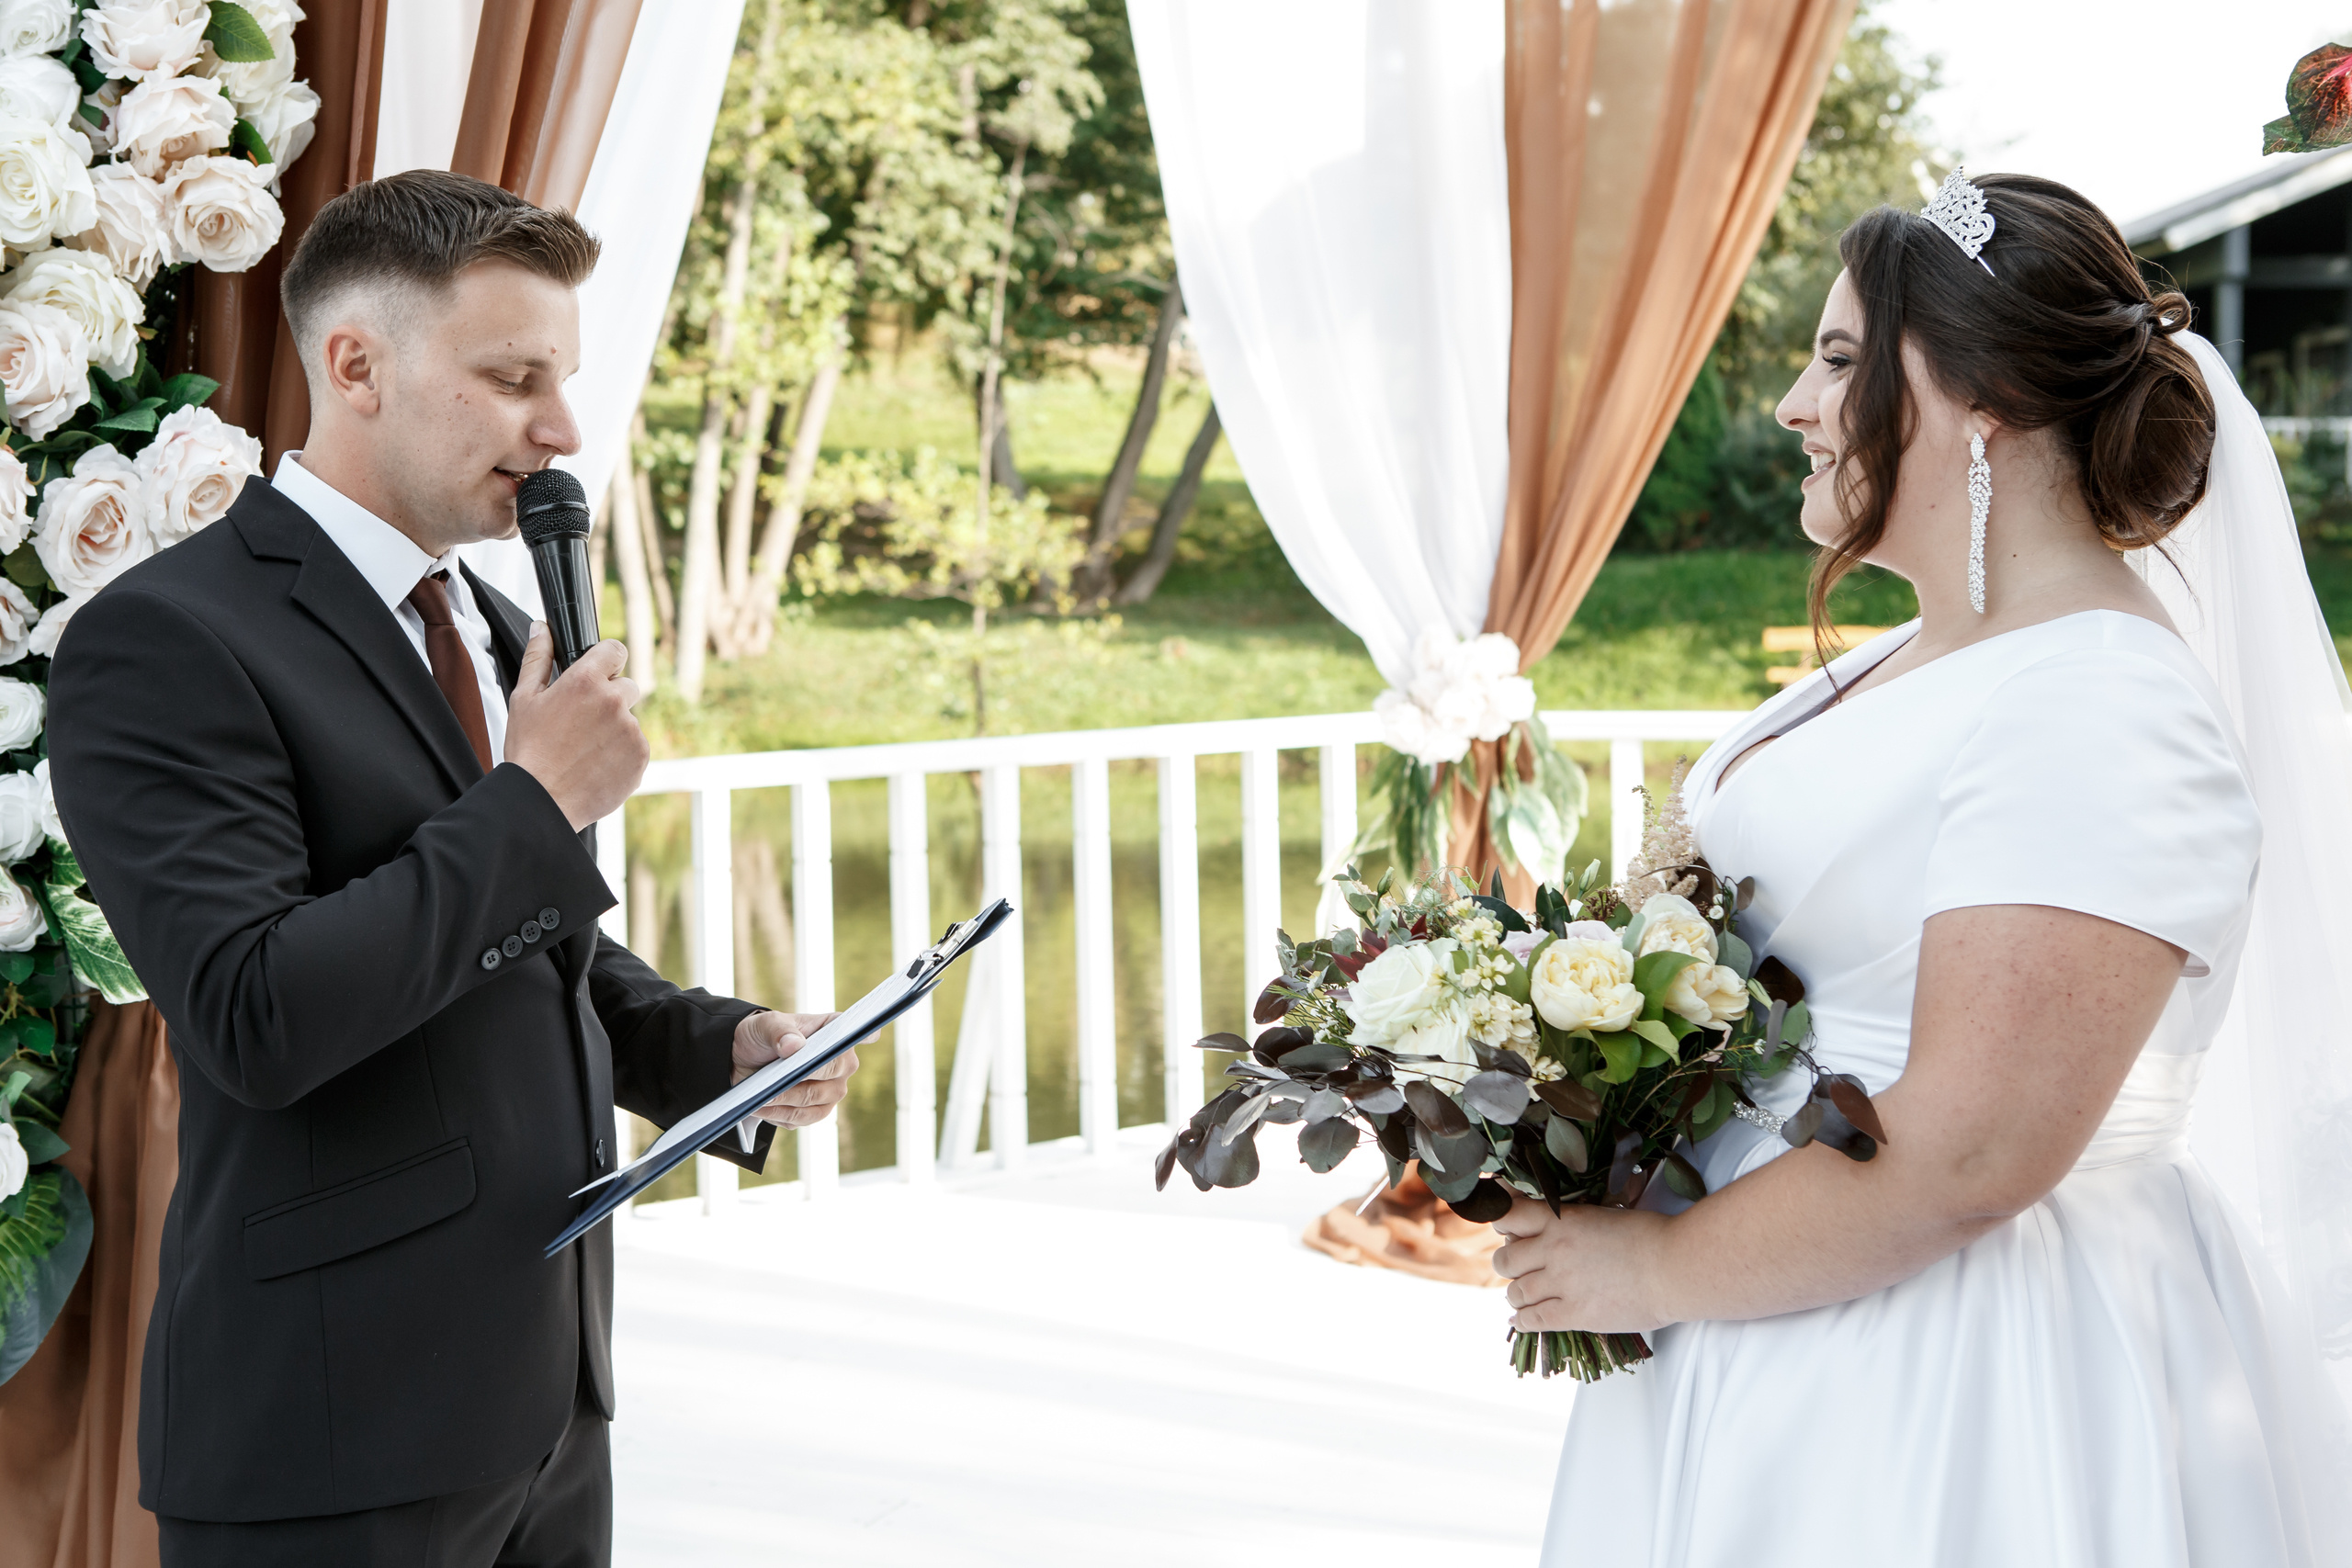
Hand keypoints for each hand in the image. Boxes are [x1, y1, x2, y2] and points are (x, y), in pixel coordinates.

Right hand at [504, 626, 646, 829]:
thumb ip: (537, 657)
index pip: (615, 650)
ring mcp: (631, 730)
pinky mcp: (641, 757)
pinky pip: (636, 746)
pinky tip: (595, 764)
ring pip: (629, 720)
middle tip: (582, 723)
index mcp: (586, 682)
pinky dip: (621, 754)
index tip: (598, 673)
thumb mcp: (524, 699)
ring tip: (583, 750)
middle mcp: (614, 702)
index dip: (606, 660)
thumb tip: (541, 628)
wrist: (542, 800)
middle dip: (610, 699)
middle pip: (627, 686)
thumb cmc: (529, 750)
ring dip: (614, 729)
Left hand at [730, 1011, 856, 1127]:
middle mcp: (840, 1063)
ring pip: (816, 1102)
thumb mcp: (765, 1025)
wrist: (744, 1061)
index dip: (867, 1035)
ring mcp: (831, 1090)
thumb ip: (779, 1031)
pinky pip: (801, 1119)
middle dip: (802, 1079)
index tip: (870, 1035)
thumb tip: (794, 1046)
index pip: (859, 1033)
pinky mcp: (815, 1111)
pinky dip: (779, 1114)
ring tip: (761, 1097)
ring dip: (786, 1101)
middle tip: (773, 1082)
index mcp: (835, 1033)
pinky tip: (761, 1106)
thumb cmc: (762, 1037)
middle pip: (833, 1075)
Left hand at [1492, 1196, 1674, 1335]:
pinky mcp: (1574, 1313)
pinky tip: (1521, 1321)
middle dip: (1508, 1265)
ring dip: (1516, 1295)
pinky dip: (1523, 1321)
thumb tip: (1558, 1225)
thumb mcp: (1604, 1214)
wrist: (1675, 1266)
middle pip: (1506, 1260)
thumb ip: (1575, 1220)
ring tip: (1521, 1297)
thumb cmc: (1650, 1236)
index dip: (1503, 1225)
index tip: (1507, 1232)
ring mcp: (1562, 1282)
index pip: (1509, 1217)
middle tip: (1517, 1270)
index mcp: (1562, 1219)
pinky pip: (1534, 1320)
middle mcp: (1554, 1249)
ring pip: (1517, 1291)